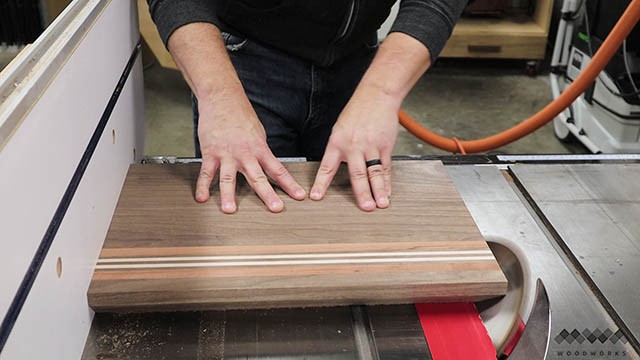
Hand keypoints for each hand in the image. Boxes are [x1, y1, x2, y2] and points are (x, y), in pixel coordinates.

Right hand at [195, 93, 305, 212]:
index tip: (299, 196)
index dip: (289, 184)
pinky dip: (202, 186)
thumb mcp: (258, 133)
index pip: (278, 170)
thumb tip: (267, 165)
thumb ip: (261, 151)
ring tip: (230, 210)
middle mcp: (245, 154)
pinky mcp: (210, 153)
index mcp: (260, 149)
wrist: (222, 98)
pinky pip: (206, 172)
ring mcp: (226, 154)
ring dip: (229, 195)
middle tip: (276, 208)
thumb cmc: (240, 114)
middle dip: (268, 195)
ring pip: (228, 178)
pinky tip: (202, 198)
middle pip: (258, 178)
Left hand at [310, 89, 397, 210]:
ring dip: (378, 190)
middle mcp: (353, 146)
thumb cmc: (356, 112)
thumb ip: (339, 149)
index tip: (316, 197)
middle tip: (364, 207)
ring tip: (380, 204)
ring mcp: (371, 146)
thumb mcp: (340, 129)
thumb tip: (335, 168)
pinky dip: (387, 181)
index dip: (321, 183)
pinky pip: (385, 167)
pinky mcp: (385, 145)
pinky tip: (387, 192)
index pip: (327, 167)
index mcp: (337, 142)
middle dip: (361, 193)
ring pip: (374, 172)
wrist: (376, 96)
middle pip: (357, 174)